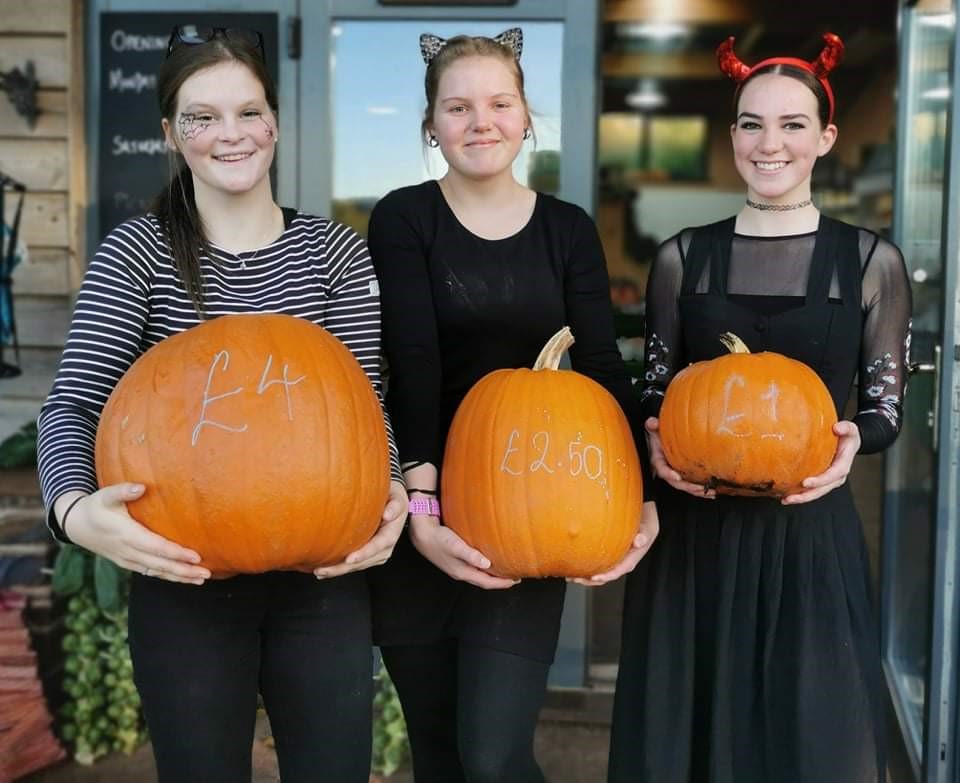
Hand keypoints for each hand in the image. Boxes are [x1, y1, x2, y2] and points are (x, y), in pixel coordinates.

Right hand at [57, 484, 210, 583]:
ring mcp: (128, 560)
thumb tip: (140, 487)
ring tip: (201, 579)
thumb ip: (122, 490)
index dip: (175, 553)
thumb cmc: (95, 506)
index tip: (195, 556)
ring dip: (179, 577)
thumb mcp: (105, 495)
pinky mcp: (128, 563)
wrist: (76, 525)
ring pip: (156, 572)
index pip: (156, 547)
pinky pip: (151, 573)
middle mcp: (128, 551)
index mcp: (126, 534)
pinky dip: (168, 576)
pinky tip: (185, 578)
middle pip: (159, 565)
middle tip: (206, 573)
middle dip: (183, 570)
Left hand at [315, 480, 407, 577]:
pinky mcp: (368, 555)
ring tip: (319, 571)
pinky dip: (339, 568)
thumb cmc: (392, 498)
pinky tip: (324, 570)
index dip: (363, 554)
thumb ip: (395, 505)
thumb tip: (388, 514)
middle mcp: (385, 548)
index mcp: (391, 534)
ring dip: (338, 570)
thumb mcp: (397, 497)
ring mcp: (376, 554)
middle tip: (323, 570)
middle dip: (343, 568)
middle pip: (363, 562)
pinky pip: (353, 564)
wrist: (393, 504)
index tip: (349, 559)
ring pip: (356, 566)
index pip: (377, 547)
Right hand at [408, 514, 518, 589]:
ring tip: (503, 570)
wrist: (421, 534)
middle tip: (514, 577)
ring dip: (492, 575)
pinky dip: (484, 567)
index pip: (486, 582)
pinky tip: (487, 560)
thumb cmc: (438, 538)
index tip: (515, 580)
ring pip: (479, 575)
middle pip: (484, 581)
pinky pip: (474, 568)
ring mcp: (457, 567)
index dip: (501, 583)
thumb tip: (487, 565)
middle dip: (499, 581)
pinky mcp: (455, 560)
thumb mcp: (455, 546)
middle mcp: (461, 572)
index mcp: (462, 572)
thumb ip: (471, 555)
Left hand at [569, 501, 659, 585]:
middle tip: (575, 578)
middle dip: (589, 580)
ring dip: (585, 577)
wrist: (643, 521)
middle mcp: (621, 563)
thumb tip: (639, 541)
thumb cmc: (644, 526)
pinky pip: (597, 565)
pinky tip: (574, 566)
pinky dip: (586, 567)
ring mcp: (614, 561)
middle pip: (605, 577)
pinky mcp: (608, 557)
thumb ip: (643, 535)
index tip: (594, 577)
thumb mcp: (647, 529)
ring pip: (599, 573)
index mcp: (630, 560)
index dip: (606, 576)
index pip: (617, 572)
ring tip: (570, 577)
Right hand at [646, 417, 715, 498]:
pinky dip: (701, 490)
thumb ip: (652, 426)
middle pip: (676, 483)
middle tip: (701, 488)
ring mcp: (675, 474)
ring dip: (698, 491)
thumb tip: (652, 422)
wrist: (661, 438)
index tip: (677, 477)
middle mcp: (666, 470)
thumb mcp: (654, 429)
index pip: (662, 469)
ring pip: (685, 487)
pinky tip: (713, 492)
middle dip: (689, 487)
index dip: (668, 474)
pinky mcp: (683, 475)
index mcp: (658, 461)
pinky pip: (691, 484)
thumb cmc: (658, 434)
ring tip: (712, 492)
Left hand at [781, 421, 859, 504]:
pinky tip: (785, 496)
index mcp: (843, 465)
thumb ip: (846, 427)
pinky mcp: (822, 480)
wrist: (848, 443)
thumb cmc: (848, 436)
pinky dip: (800, 494)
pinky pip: (812, 489)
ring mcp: (830, 480)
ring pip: (816, 492)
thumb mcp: (851, 429)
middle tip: (791, 498)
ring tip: (786, 500)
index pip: (833, 475)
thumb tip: (837, 428)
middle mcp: (837, 476)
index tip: (806, 482)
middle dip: (807, 495)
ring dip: (801, 498)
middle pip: (822, 489)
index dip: (820, 480)